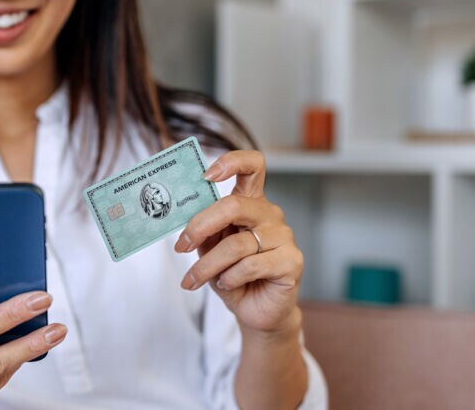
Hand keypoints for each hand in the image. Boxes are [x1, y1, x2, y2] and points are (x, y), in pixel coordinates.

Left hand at [175, 150, 302, 338]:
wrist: (256, 311)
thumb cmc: (233, 276)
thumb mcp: (211, 249)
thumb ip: (204, 231)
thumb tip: (187, 224)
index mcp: (251, 203)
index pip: (252, 166)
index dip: (232, 162)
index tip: (206, 175)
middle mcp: (270, 215)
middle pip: (235, 205)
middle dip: (201, 225)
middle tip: (182, 245)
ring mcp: (284, 237)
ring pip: (236, 244)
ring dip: (207, 265)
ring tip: (194, 280)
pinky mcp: (292, 261)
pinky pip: (251, 265)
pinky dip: (230, 277)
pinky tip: (226, 284)